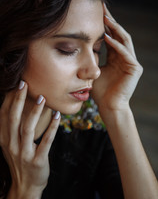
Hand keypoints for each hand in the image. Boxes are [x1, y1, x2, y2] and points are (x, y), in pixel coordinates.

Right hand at [0, 81, 60, 197]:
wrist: (25, 186)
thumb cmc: (19, 160)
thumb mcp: (10, 144)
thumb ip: (11, 128)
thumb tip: (16, 105)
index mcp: (4, 139)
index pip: (4, 115)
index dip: (9, 99)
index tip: (16, 84)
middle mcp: (11, 145)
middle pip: (13, 119)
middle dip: (18, 100)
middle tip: (24, 84)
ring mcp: (24, 153)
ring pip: (27, 129)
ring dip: (34, 112)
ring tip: (42, 97)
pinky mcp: (37, 160)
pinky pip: (46, 141)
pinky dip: (52, 128)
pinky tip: (57, 116)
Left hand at [92, 4, 142, 116]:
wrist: (108, 106)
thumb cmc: (100, 90)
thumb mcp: (95, 70)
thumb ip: (93, 57)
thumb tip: (83, 45)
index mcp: (116, 57)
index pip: (111, 36)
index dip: (104, 25)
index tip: (95, 13)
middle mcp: (125, 57)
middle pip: (119, 34)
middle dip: (110, 21)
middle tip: (102, 7)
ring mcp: (131, 62)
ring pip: (124, 40)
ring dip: (115, 29)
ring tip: (105, 18)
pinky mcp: (134, 68)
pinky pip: (125, 53)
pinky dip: (116, 45)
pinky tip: (107, 37)